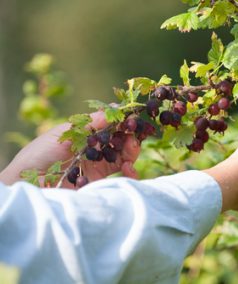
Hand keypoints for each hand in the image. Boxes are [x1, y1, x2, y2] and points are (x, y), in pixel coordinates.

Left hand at [0, 112, 139, 187]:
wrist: (29, 184)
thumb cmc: (39, 154)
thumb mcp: (64, 133)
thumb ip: (89, 124)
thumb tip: (114, 108)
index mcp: (85, 133)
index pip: (110, 125)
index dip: (123, 121)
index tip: (132, 118)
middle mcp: (94, 148)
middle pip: (120, 140)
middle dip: (130, 135)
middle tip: (133, 134)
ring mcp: (98, 165)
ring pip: (124, 155)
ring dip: (132, 151)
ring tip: (131, 149)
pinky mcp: (99, 182)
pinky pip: (121, 176)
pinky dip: (130, 171)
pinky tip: (129, 168)